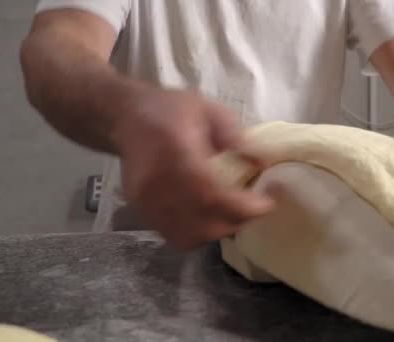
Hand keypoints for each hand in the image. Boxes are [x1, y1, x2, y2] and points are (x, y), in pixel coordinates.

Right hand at [111, 87, 273, 248]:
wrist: (125, 117)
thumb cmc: (170, 109)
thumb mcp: (209, 109)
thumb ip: (236, 135)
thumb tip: (262, 162)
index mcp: (176, 154)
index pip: (212, 194)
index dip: (243, 206)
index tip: (267, 202)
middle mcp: (158, 183)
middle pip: (202, 222)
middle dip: (236, 221)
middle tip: (255, 207)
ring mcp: (146, 202)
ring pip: (189, 236)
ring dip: (218, 231)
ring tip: (235, 214)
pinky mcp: (141, 211)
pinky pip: (174, 236)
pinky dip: (198, 234)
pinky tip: (212, 217)